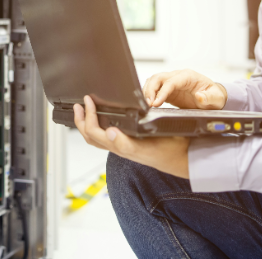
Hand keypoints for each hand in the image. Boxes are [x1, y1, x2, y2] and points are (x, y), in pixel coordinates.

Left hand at [73, 95, 189, 178]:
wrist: (182, 159)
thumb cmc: (168, 151)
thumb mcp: (148, 146)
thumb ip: (126, 143)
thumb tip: (109, 133)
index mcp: (121, 147)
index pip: (94, 133)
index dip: (88, 117)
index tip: (88, 101)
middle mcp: (120, 148)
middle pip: (91, 136)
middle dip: (81, 120)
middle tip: (79, 105)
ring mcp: (124, 147)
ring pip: (97, 138)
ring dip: (87, 124)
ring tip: (84, 111)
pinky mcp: (129, 145)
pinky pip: (107, 138)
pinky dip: (98, 128)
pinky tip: (102, 120)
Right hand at [143, 69, 227, 109]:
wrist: (213, 98)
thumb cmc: (214, 96)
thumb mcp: (215, 98)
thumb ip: (208, 97)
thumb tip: (199, 96)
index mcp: (188, 76)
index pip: (171, 81)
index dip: (162, 92)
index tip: (156, 103)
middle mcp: (178, 77)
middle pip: (158, 78)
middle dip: (150, 90)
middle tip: (148, 104)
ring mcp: (172, 82)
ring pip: (154, 81)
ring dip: (148, 91)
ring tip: (146, 105)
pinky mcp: (169, 90)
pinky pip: (155, 88)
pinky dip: (149, 94)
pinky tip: (148, 103)